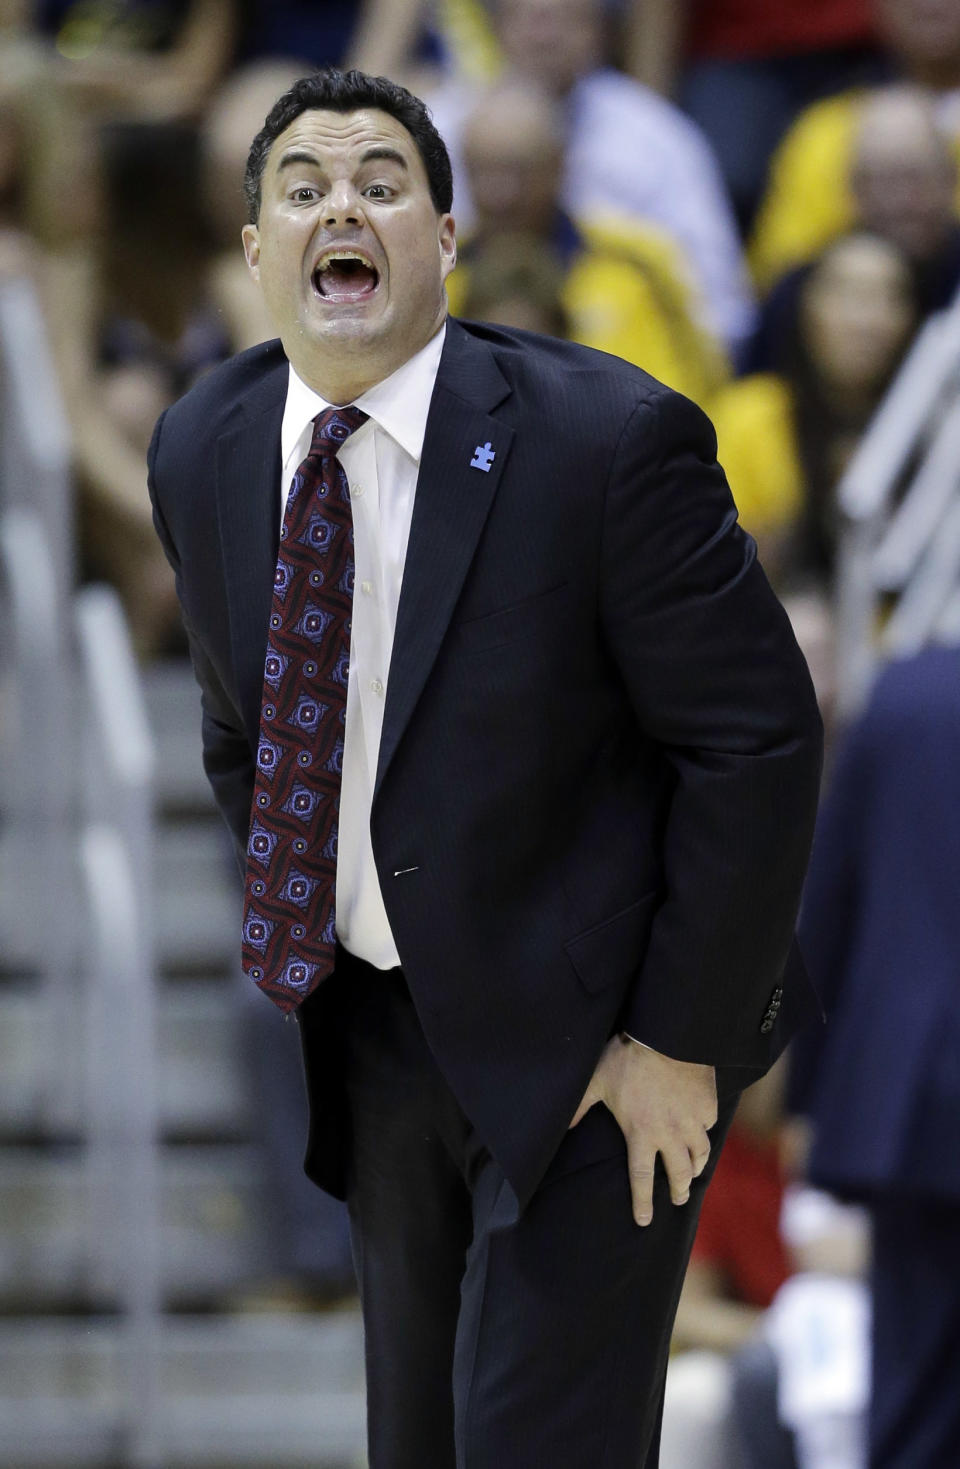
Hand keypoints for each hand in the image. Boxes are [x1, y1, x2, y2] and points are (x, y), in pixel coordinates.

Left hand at [569, 1035, 716, 1225]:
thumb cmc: (626, 1059)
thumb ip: (581, 1107)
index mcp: (641, 1132)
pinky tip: (702, 1133)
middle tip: (679, 1200)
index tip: (644, 1221)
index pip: (642, 1178)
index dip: (642, 1202)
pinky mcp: (707, 1105)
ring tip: (693, 1172)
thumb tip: (564, 1128)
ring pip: (700, 1155)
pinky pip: (709, 1126)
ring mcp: (692, 1120)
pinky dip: (705, 1133)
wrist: (664, 1035)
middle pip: (678, 1173)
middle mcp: (669, 1133)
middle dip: (679, 1191)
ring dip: (696, 1167)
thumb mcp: (597, 1081)